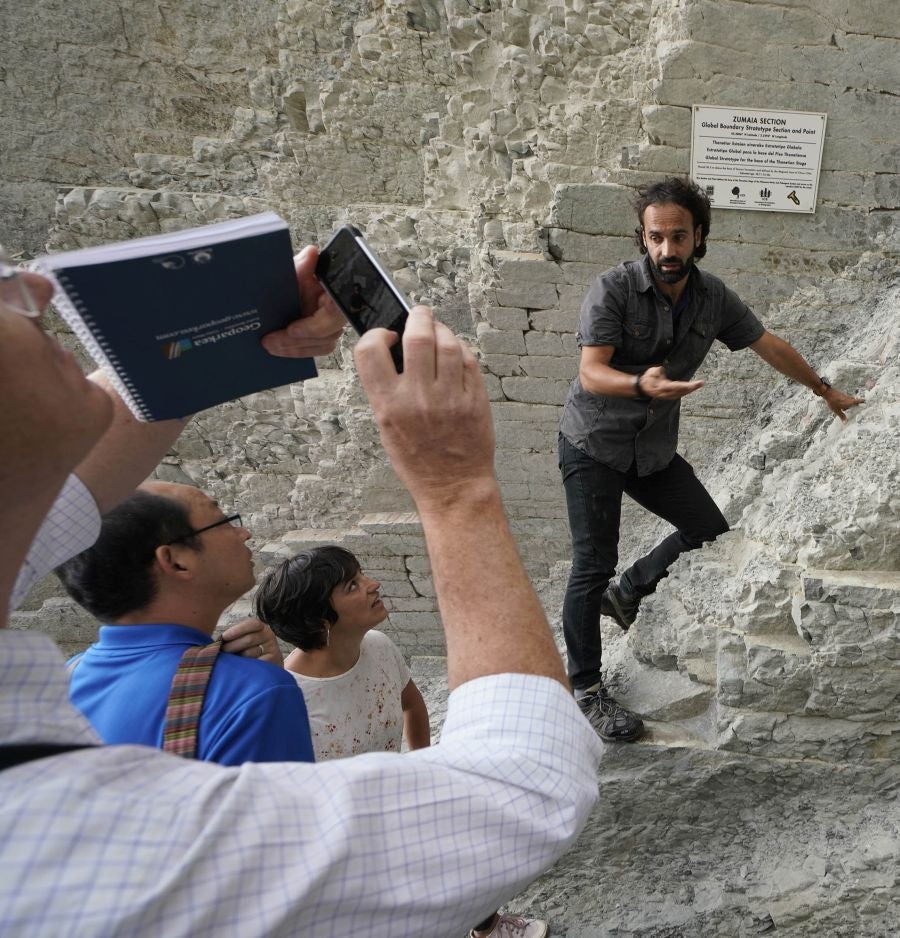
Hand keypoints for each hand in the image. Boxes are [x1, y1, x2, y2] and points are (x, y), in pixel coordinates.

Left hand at [220, 617, 283, 665]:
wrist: (266, 671)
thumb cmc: (249, 653)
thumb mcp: (244, 641)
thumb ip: (235, 637)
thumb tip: (219, 641)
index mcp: (262, 628)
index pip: (253, 624)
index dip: (238, 629)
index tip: (224, 636)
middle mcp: (269, 636)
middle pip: (249, 639)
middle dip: (232, 646)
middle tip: (222, 652)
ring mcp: (273, 650)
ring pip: (251, 653)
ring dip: (238, 658)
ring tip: (231, 662)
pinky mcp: (273, 663)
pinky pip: (255, 664)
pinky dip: (246, 667)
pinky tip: (241, 669)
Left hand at [261, 245, 344, 357]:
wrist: (288, 284)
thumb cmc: (297, 276)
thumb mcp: (297, 269)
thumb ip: (304, 264)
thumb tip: (311, 252)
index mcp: (337, 293)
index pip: (333, 316)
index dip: (312, 327)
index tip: (291, 330)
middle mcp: (339, 311)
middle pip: (327, 336)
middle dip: (296, 342)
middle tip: (270, 342)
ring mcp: (332, 325)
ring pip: (321, 346)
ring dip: (294, 349)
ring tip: (271, 346)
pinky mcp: (321, 336)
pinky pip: (314, 349)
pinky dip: (295, 351)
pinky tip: (278, 349)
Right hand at [353, 306, 494, 508]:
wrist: (453, 486)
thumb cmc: (418, 460)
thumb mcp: (387, 427)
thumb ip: (387, 389)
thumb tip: (394, 349)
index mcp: (388, 406)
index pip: (369, 350)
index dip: (376, 334)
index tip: (386, 334)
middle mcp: (418, 398)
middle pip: (417, 336)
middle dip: (418, 317)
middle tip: (419, 315)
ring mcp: (450, 397)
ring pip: (448, 343)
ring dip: (442, 330)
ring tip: (439, 332)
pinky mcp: (475, 399)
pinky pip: (469, 360)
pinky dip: (461, 350)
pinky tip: (455, 354)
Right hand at [639, 365, 703, 399]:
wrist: (642, 388)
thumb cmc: (648, 378)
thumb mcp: (651, 372)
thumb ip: (658, 371)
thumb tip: (662, 370)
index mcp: (662, 387)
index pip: (677, 386)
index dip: (686, 385)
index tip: (694, 383)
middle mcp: (666, 393)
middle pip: (681, 391)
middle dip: (692, 387)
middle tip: (701, 383)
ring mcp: (667, 396)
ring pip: (681, 394)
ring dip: (690, 390)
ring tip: (699, 385)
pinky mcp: (669, 396)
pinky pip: (679, 394)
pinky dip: (686, 392)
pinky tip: (691, 389)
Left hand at [821, 386, 863, 421]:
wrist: (827, 393)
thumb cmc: (833, 402)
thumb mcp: (837, 411)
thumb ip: (842, 416)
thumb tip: (845, 422)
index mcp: (850, 402)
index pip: (859, 401)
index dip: (862, 401)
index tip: (866, 401)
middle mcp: (849, 398)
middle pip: (854, 401)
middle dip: (855, 404)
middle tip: (856, 406)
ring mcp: (845, 396)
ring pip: (849, 400)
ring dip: (849, 403)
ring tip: (845, 408)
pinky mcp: (841, 395)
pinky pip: (845, 399)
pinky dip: (845, 402)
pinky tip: (840, 405)